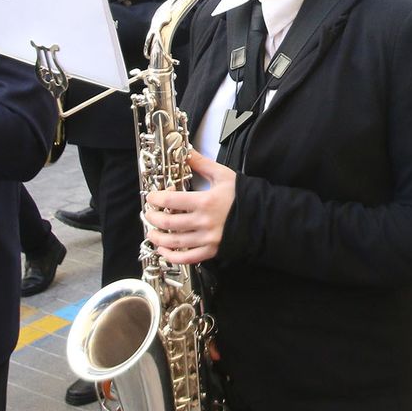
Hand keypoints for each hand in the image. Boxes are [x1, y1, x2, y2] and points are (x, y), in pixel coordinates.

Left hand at [142, 150, 235, 264]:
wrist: (263, 217)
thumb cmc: (244, 196)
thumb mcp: (223, 175)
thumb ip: (202, 164)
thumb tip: (187, 152)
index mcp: (205, 202)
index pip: (171, 201)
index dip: (156, 199)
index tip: (151, 198)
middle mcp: (204, 222)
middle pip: (168, 223)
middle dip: (153, 218)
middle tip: (148, 214)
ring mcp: (207, 239)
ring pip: (174, 242)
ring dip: (158, 238)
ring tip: (151, 232)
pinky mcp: (211, 251)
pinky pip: (187, 258)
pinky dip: (172, 257)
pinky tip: (164, 251)